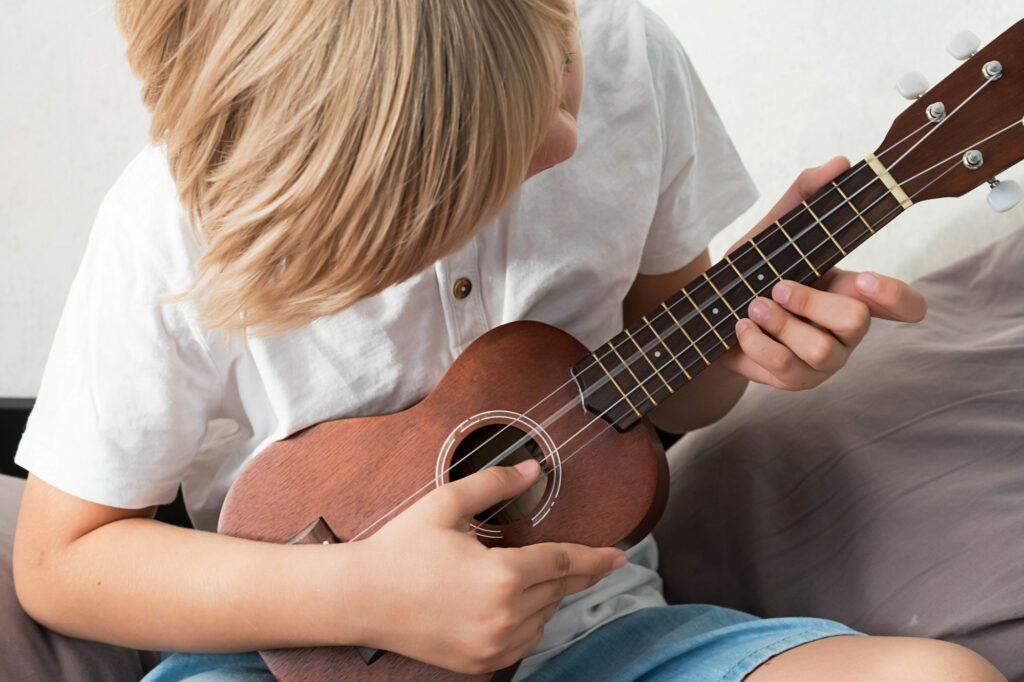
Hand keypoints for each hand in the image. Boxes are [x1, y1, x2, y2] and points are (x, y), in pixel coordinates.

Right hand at [348, 459, 625, 673]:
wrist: (360, 599)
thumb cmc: (401, 548)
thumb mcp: (446, 504)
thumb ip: (494, 484)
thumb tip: (532, 469)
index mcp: (501, 576)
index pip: (562, 563)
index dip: (594, 557)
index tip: (620, 554)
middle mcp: (503, 616)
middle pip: (558, 590)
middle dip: (573, 572)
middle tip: (589, 559)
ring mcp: (492, 645)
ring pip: (544, 618)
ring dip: (548, 596)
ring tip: (529, 575)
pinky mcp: (480, 662)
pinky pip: (525, 642)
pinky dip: (530, 622)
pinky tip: (515, 603)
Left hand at [719, 157, 927, 389]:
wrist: (712, 317)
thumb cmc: (753, 274)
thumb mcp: (772, 233)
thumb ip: (802, 198)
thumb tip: (838, 162)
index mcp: (853, 292)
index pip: (905, 305)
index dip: (895, 296)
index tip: (862, 277)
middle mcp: (846, 330)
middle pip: (856, 321)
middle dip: (811, 301)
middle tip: (779, 287)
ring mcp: (824, 360)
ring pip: (822, 350)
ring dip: (781, 324)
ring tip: (754, 305)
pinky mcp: (796, 380)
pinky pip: (786, 367)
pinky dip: (758, 342)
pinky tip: (742, 326)